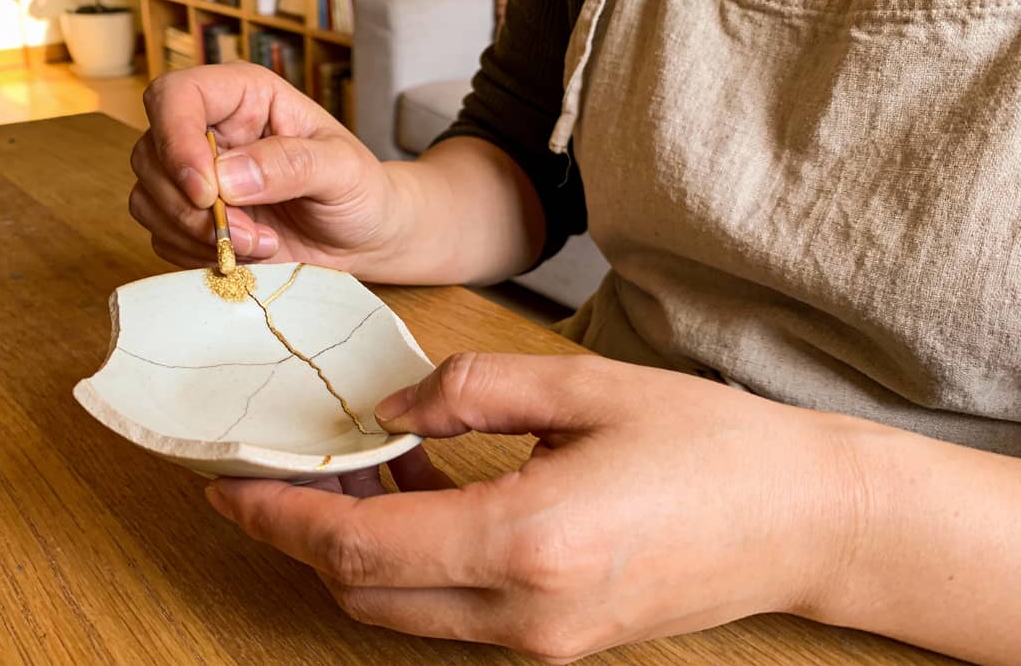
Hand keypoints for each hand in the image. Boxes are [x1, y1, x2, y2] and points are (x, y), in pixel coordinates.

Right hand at [130, 63, 405, 274]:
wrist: (366, 237)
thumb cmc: (361, 189)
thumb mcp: (343, 170)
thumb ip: (291, 165)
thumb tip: (226, 177)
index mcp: (243, 96)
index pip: (175, 95)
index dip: (175, 140)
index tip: (205, 191)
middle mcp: (210, 130)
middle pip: (151, 153)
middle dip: (192, 207)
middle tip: (251, 233)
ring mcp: (196, 175)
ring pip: (149, 199)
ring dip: (197, 235)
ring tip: (261, 245)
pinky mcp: (191, 218)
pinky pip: (162, 236)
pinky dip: (198, 255)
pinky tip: (248, 255)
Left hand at [205, 353, 857, 662]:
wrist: (800, 521)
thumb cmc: (709, 444)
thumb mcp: (586, 388)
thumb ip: (473, 390)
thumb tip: (392, 406)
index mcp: (528, 541)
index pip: (358, 548)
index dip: (279, 517)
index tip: (228, 487)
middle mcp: (525, 613)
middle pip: (364, 590)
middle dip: (305, 534)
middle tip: (282, 468)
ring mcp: (541, 643)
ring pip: (401, 610)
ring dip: (358, 549)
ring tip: (355, 471)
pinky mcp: (557, 645)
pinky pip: (451, 613)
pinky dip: (412, 564)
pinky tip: (422, 497)